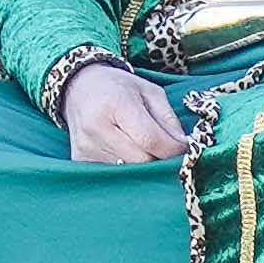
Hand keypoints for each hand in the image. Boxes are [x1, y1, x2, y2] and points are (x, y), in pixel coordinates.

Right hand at [58, 64, 190, 164]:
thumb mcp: (150, 92)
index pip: (150, 139)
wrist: (80, 87)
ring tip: (145, 149)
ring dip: (144, 166)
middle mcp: (96, 127)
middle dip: (159, 159)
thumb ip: (169, 120)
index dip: (172, 149)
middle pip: (141, 160)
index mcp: (116, 103)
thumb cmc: (120, 88)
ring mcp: (85, 147)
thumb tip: (183, 149)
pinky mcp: (80, 160)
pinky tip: (127, 153)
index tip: (183, 149)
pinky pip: (114, 175)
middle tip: (166, 151)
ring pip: (129, 171)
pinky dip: (127, 169)